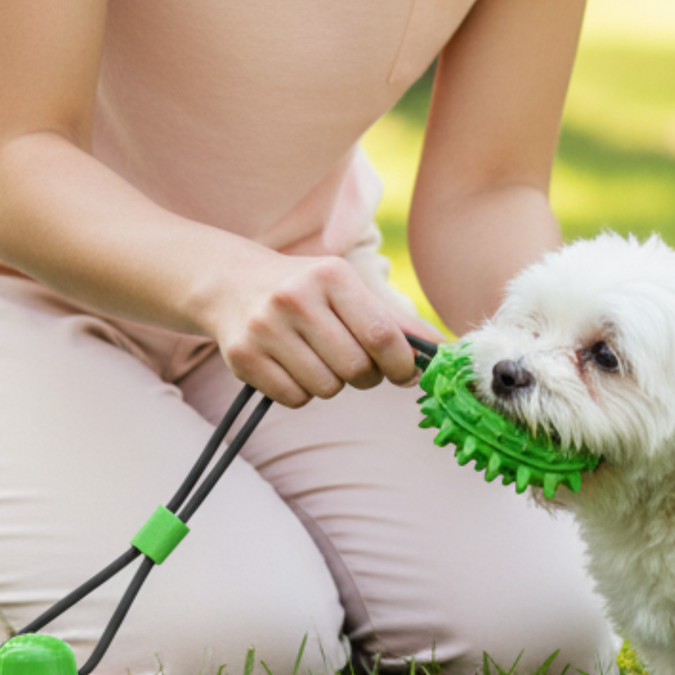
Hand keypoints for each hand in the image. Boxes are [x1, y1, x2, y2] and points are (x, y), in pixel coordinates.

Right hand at [206, 247, 434, 406]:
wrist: (230, 283)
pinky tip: (292, 365)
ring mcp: (265, 328)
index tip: (404, 371)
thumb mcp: (347, 288)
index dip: (402, 364)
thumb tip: (443, 351)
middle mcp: (296, 298)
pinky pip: (295, 399)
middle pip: (356, 369)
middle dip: (365, 376)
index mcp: (331, 275)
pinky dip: (302, 392)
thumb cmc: (305, 289)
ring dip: (332, 383)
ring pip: (326, 388)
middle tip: (355, 363)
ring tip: (317, 358)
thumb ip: (394, 320)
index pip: (382, 335)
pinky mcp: (242, 357)